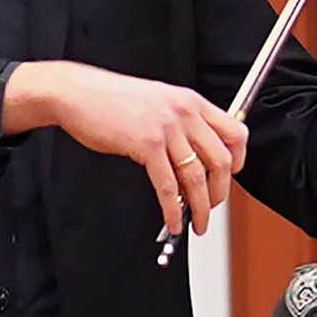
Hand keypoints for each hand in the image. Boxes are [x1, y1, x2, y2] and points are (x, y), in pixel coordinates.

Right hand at [3, 60, 248, 236]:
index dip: (238, 161)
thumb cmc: (111, 99)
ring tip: (196, 223)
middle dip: (221, 192)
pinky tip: (172, 220)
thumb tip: (195, 154)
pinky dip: (173, 210)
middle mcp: (184, 112)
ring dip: (200, 208)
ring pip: (197, 178)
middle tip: (212, 207)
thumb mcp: (158, 101)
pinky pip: (168, 187)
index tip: (230, 177)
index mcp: (191, 101)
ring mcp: (166, 128)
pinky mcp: (146, 145)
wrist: (78, 93)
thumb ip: (180, 122)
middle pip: (222, 160)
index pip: (235, 132)